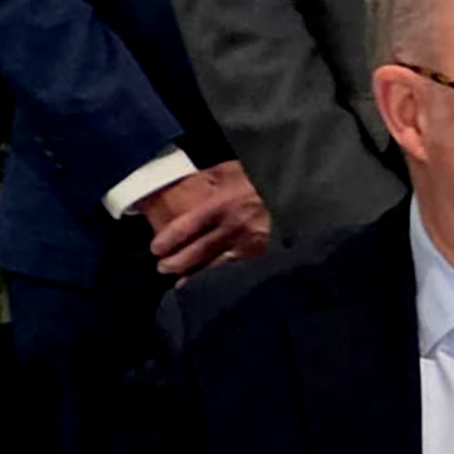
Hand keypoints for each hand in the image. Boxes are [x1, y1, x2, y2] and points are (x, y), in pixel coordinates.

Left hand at [138, 161, 272, 276]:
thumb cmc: (263, 178)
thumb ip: (208, 177)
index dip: (167, 241)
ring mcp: (248, 245)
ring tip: (180, 283)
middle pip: (196, 253)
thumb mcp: (232, 169)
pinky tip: (211, 284)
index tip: (155, 248)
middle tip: (161, 267)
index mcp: (221, 204)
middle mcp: (232, 229)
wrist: (298, 192)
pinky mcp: (262, 256)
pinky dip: (220, 278)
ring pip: (214, 267)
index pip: (185, 228)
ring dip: (194, 276)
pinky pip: (235, 271)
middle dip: (175, 264)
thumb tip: (181, 181)